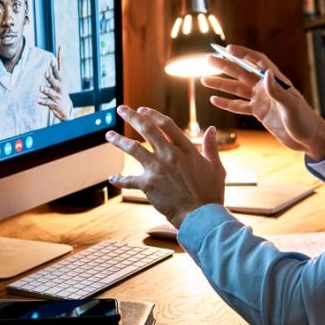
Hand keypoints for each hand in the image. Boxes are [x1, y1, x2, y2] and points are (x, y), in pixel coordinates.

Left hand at [38, 46, 71, 119]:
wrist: (65, 107)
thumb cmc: (60, 87)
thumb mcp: (60, 76)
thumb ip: (59, 62)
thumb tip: (60, 46)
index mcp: (60, 79)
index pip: (57, 72)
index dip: (55, 66)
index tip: (51, 60)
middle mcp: (59, 87)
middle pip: (55, 81)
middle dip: (50, 77)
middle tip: (45, 72)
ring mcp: (56, 95)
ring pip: (50, 92)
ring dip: (46, 89)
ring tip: (41, 87)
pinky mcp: (53, 103)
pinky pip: (47, 102)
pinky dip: (42, 101)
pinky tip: (38, 100)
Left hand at [106, 105, 225, 227]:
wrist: (201, 215)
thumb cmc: (211, 193)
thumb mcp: (216, 167)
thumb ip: (211, 147)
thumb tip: (211, 129)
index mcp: (186, 149)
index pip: (166, 125)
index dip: (153, 115)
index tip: (142, 109)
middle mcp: (170, 155)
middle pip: (147, 130)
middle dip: (132, 117)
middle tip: (121, 109)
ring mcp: (158, 168)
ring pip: (133, 148)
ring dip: (119, 140)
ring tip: (109, 135)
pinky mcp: (149, 185)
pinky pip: (129, 180)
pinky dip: (119, 180)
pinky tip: (112, 178)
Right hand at [201, 44, 324, 160]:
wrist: (309, 139)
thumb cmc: (305, 121)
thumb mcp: (292, 107)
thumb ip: (278, 91)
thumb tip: (265, 74)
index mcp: (276, 81)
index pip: (257, 61)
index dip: (243, 53)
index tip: (227, 48)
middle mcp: (267, 88)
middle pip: (242, 73)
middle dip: (225, 65)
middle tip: (208, 59)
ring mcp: (262, 100)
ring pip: (237, 89)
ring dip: (221, 84)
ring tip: (204, 80)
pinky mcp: (260, 113)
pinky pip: (239, 106)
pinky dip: (227, 103)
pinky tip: (214, 100)